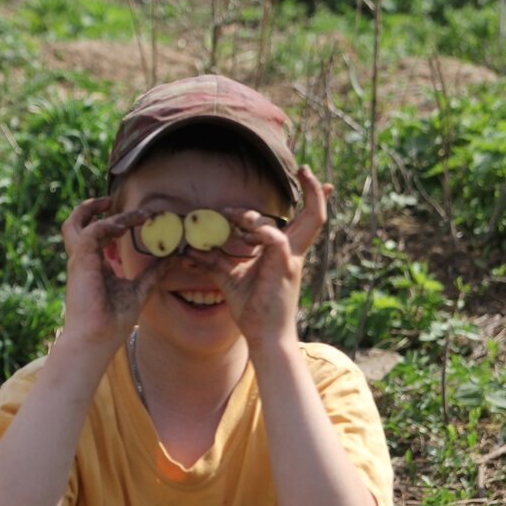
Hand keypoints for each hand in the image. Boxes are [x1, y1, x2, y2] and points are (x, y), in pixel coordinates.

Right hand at [59, 196, 173, 348]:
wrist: (96, 339)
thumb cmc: (113, 321)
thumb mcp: (141, 290)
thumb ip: (154, 272)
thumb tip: (174, 256)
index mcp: (94, 267)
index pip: (98, 238)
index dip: (115, 225)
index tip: (139, 218)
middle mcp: (83, 261)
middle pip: (76, 226)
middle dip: (90, 209)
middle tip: (110, 201)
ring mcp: (79, 260)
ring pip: (77, 224)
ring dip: (96, 210)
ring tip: (117, 205)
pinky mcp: (81, 261)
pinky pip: (92, 231)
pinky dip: (110, 224)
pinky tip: (128, 224)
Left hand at [194, 167, 332, 347]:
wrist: (265, 337)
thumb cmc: (253, 310)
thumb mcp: (229, 279)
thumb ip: (213, 261)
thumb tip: (190, 250)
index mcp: (284, 251)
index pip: (305, 219)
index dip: (311, 197)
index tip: (311, 178)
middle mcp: (292, 252)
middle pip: (315, 215)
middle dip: (314, 190)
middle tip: (305, 169)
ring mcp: (290, 259)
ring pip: (284, 223)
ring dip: (252, 215)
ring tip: (227, 215)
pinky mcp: (283, 268)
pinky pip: (273, 239)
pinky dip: (257, 231)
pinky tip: (240, 231)